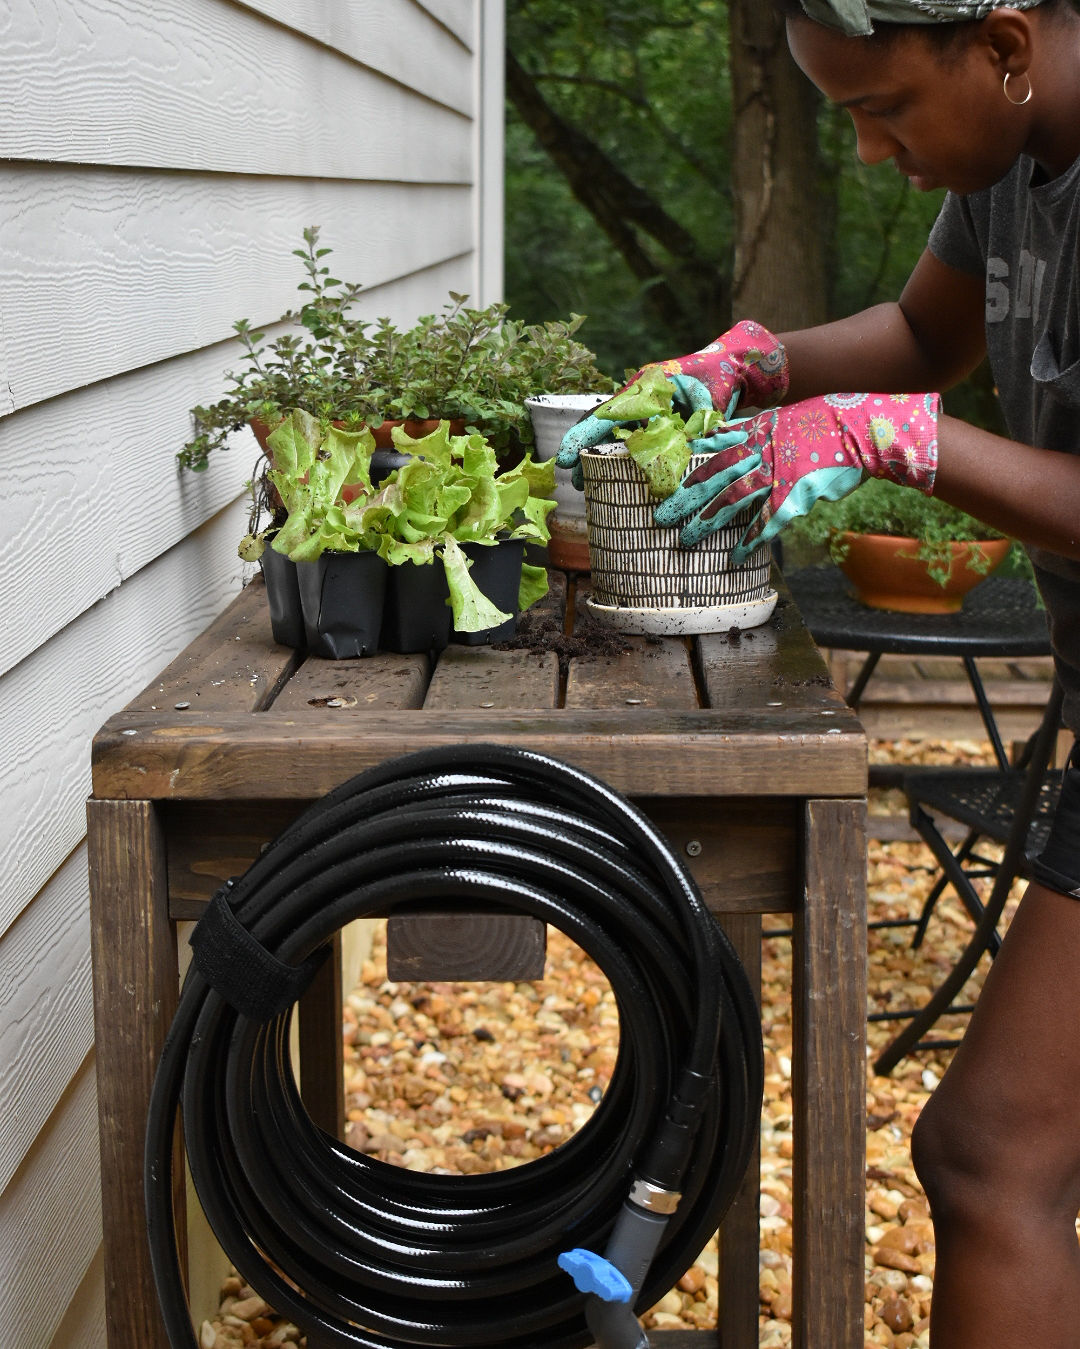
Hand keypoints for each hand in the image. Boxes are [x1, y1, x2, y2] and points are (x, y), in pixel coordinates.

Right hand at [556, 319, 788, 487]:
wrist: (733, 366)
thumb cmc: (721, 383)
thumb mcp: (708, 404)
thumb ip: (692, 429)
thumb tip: (676, 462)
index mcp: (646, 386)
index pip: (605, 414)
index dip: (582, 437)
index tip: (566, 460)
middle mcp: (638, 393)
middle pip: (601, 423)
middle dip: (585, 452)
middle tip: (576, 483)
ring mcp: (643, 403)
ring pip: (612, 430)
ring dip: (599, 455)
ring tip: (586, 485)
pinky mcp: (652, 415)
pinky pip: (627, 433)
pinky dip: (617, 452)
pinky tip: (610, 473)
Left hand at [653, 391, 939, 562]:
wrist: (862, 425)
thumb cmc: (829, 423)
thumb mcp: (787, 420)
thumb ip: (761, 433)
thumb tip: (742, 442)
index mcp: (758, 432)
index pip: (715, 449)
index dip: (691, 465)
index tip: (667, 478)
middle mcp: (761, 451)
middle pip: (714, 477)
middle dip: (685, 498)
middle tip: (660, 516)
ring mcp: (777, 472)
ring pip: (732, 500)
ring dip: (707, 521)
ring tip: (686, 539)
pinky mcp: (795, 493)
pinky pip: (767, 521)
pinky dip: (750, 540)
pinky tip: (734, 556)